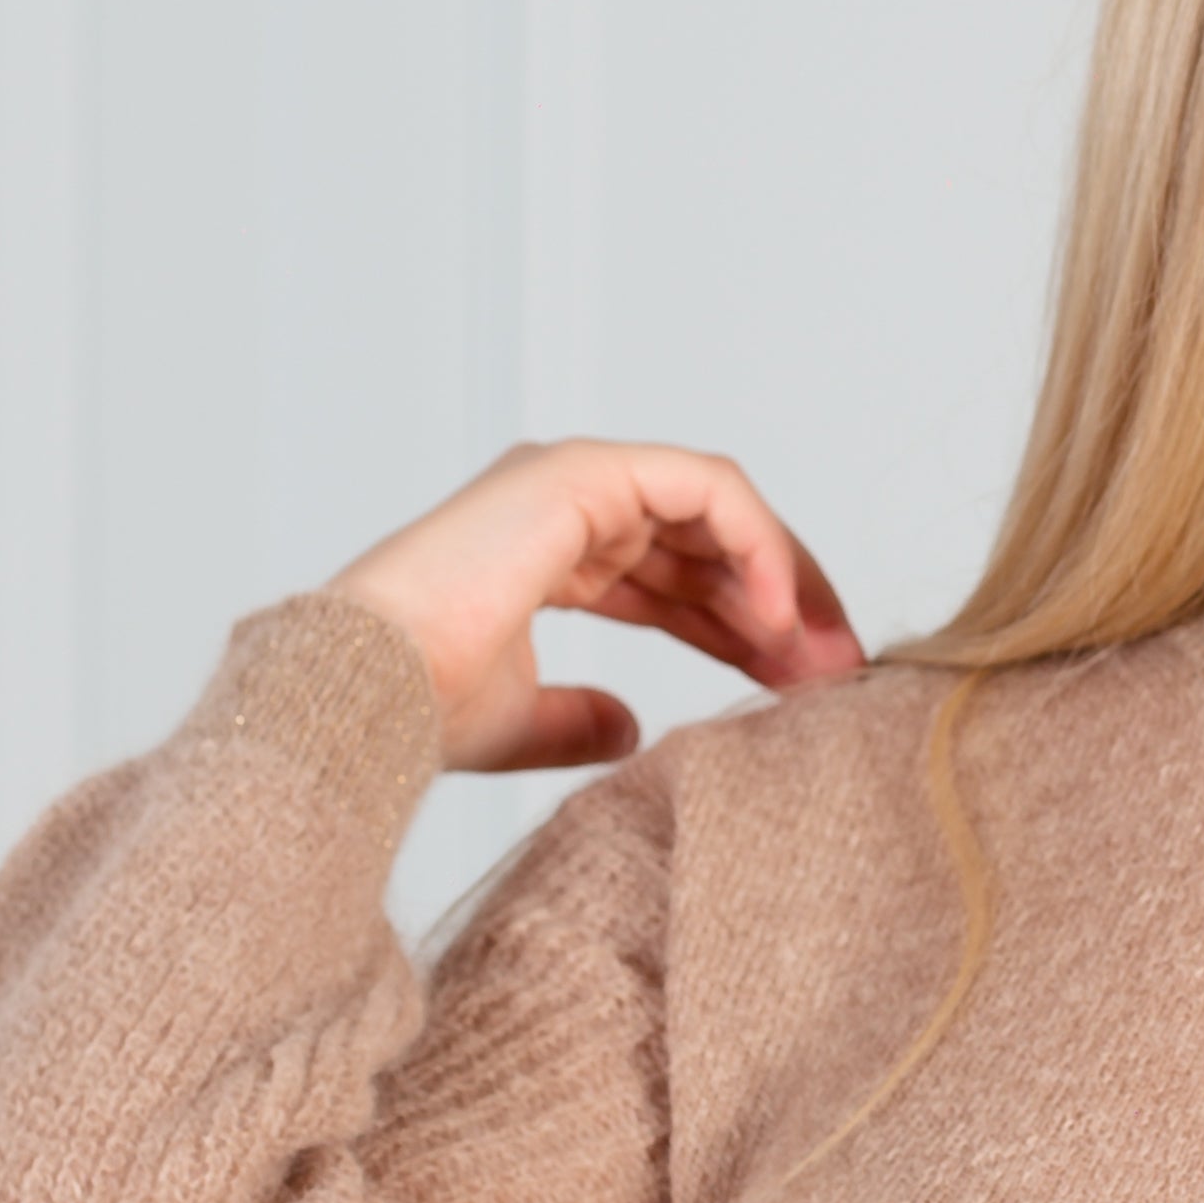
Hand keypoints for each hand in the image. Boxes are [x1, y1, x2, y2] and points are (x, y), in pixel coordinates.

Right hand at [327, 439, 860, 773]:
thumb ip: (580, 718)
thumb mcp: (523, 721)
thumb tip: (629, 730)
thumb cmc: (414, 710)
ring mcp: (574, 479)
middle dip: (777, 608)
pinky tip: (776, 621)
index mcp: (548, 552)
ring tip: (823, 659)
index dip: (742, 627)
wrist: (367, 695)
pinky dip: (754, 547)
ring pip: (720, 512)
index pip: (675, 578)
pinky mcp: (584, 472)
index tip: (802, 685)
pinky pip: (709, 491)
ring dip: (781, 582)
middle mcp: (564, 504)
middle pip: (708, 544)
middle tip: (837, 672)